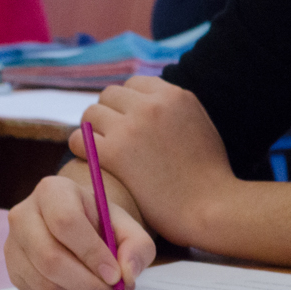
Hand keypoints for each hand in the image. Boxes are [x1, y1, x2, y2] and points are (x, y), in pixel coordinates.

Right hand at [4, 173, 155, 289]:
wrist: (79, 227)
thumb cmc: (102, 224)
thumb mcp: (127, 227)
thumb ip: (136, 246)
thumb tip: (127, 274)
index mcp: (53, 190)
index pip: (66, 222)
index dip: (91, 252)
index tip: (115, 275)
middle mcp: (24, 214)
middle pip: (50, 255)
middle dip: (87, 281)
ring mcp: (13, 243)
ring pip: (44, 280)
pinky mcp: (12, 269)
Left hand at [69, 76, 235, 246]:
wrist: (210, 206)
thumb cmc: (208, 174)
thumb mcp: (199, 124)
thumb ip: (174, 109)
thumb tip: (150, 104)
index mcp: (175, 95)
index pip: (134, 84)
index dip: (128, 103)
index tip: (128, 121)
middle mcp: (152, 104)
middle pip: (110, 95)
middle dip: (109, 114)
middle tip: (112, 138)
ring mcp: (132, 127)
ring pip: (91, 113)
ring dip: (93, 130)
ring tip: (102, 150)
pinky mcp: (115, 153)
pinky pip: (80, 139)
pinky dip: (82, 148)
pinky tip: (93, 161)